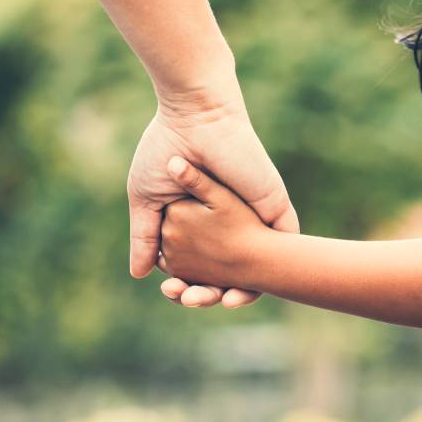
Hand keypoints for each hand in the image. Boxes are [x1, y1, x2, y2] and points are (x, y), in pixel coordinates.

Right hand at [127, 85, 298, 306]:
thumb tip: (139, 274)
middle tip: (190, 300)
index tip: (172, 292)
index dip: (186, 285)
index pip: (197, 266)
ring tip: (219, 302)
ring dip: (239, 293)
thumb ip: (145, 237)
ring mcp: (253, 219)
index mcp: (200, 222)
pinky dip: (269, 276)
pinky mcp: (275, 210)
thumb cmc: (166, 151)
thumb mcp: (147, 200)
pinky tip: (248, 292)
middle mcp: (228, 224)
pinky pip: (282, 251)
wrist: (197, 119)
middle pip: (225, 274)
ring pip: (255, 270)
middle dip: (209, 294)